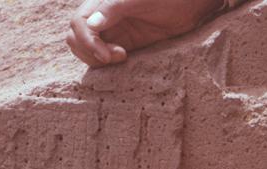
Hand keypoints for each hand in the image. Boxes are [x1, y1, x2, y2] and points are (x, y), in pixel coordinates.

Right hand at [66, 0, 223, 66]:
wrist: (191, 5)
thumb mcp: (140, 0)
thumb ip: (114, 8)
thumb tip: (91, 24)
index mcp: (101, 3)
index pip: (78, 24)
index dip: (87, 42)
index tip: (107, 55)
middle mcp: (103, 17)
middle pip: (75, 38)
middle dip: (89, 52)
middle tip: (114, 58)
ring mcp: (113, 31)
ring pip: (87, 49)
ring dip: (97, 59)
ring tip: (123, 57)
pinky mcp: (125, 44)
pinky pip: (105, 56)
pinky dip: (108, 63)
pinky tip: (126, 59)